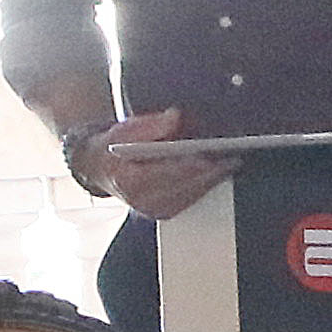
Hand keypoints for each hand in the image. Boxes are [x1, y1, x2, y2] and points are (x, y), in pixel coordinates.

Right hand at [100, 106, 232, 219]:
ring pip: (191, 194)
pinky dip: (204, 185)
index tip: (208, 156)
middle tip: (231, 157)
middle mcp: (140, 200)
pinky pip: (190, 200)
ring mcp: (152, 210)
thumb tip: (173, 118)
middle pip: (183, 185)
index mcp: (127, 180)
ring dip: (211, 179)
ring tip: (230, 162)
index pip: (164, 173)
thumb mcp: (124, 129)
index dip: (188, 165)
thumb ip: (150, 125)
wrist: (100, 168)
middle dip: (208, 171)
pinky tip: (218, 173)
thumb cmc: (113, 148)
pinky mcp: (163, 212)